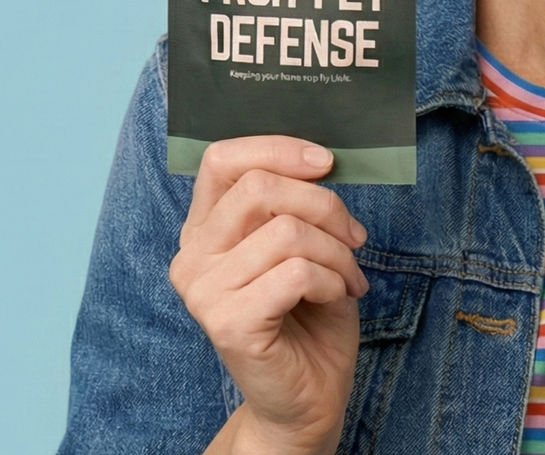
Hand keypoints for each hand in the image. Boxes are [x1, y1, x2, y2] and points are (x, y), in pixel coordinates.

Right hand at [169, 137, 368, 454]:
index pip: (222, 159)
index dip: (278, 149)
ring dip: (337, 250)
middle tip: (353, 235)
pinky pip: (298, 273)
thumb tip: (322, 157)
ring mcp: (204, 292)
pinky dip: (334, 279)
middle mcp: (192, 257)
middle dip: (324, 204)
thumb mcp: (303, 240)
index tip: (326, 162)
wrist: (308, 394)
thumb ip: (294, 200)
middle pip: (260, 187)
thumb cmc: (309, 311)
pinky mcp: (228, 324)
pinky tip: (336, 296)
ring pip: (288, 230)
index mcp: (203, 228)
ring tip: (349, 274)